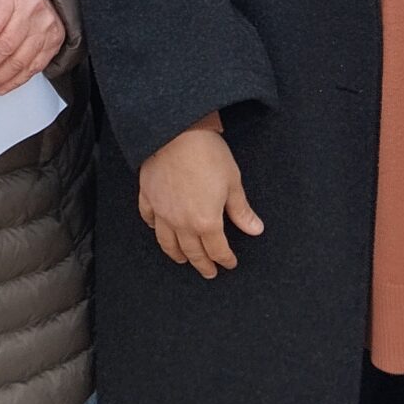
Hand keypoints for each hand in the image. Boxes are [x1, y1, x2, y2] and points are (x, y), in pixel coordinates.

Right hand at [137, 122, 262, 278]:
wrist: (176, 132)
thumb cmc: (207, 154)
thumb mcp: (233, 182)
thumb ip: (241, 211)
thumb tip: (255, 229)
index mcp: (206, 222)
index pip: (217, 250)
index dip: (225, 259)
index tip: (229, 263)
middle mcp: (182, 223)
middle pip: (193, 252)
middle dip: (203, 264)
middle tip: (209, 271)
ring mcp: (162, 211)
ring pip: (168, 242)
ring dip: (177, 254)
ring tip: (182, 260)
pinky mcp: (148, 196)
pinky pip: (148, 219)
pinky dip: (154, 228)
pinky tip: (158, 229)